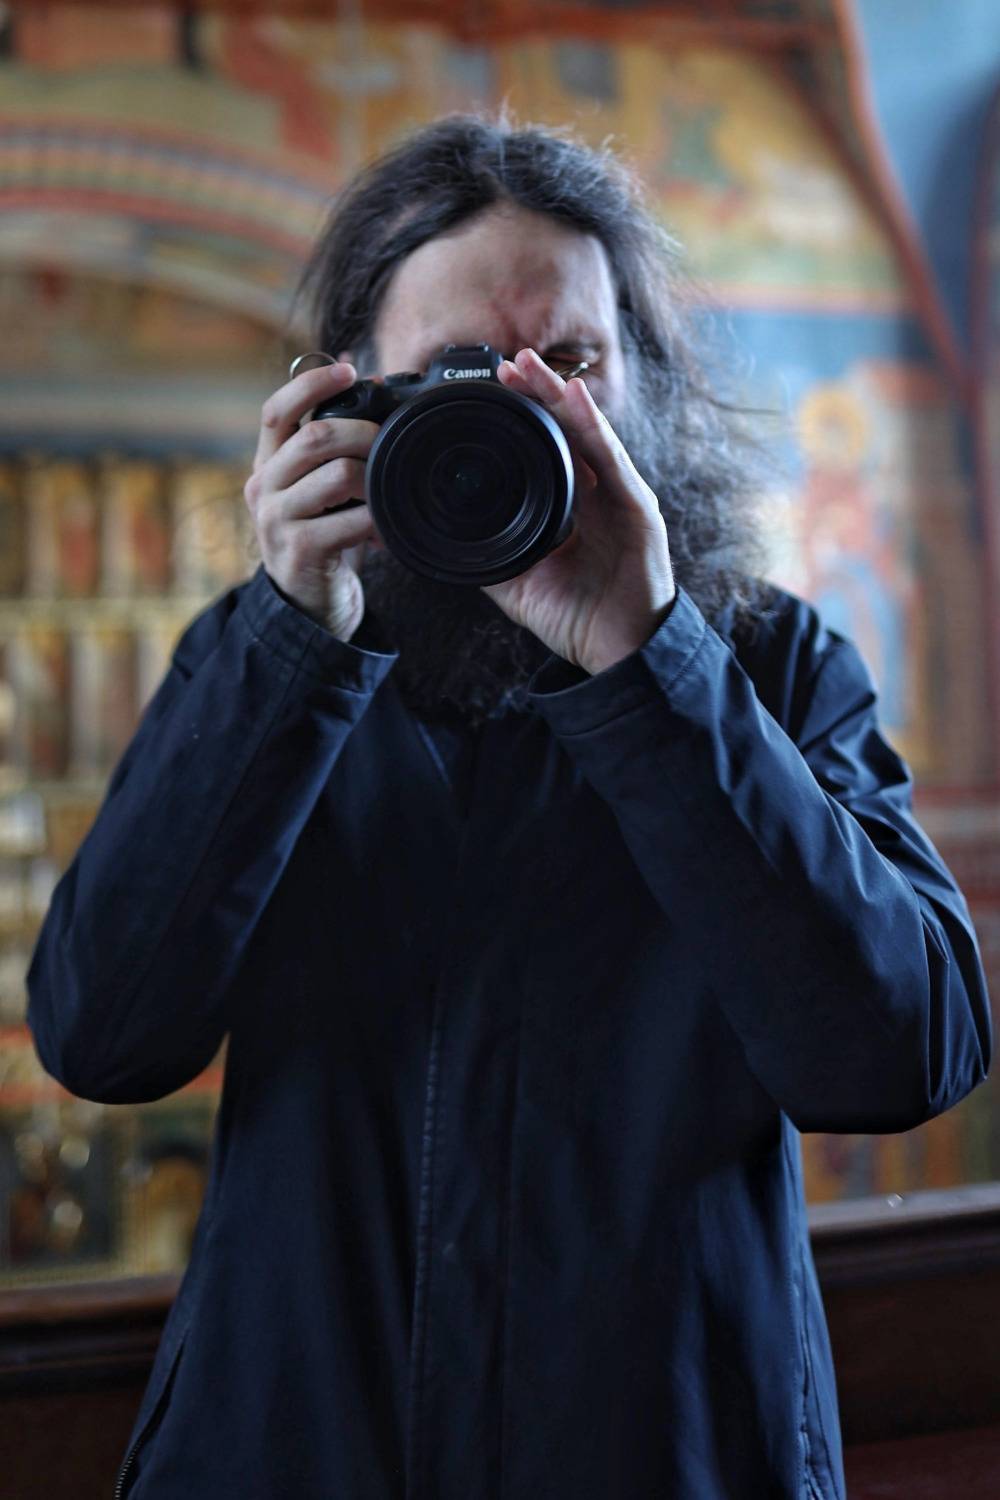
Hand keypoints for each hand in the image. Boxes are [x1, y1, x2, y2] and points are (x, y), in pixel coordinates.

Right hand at [244, 361, 380, 640]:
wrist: (308, 604)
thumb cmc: (322, 537)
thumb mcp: (316, 489)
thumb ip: (328, 447)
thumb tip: (363, 384)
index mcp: (267, 465)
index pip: (276, 410)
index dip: (310, 384)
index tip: (348, 371)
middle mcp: (263, 487)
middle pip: (315, 437)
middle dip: (363, 432)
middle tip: (390, 442)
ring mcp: (276, 520)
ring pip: (337, 474)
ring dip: (374, 478)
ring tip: (387, 492)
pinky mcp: (298, 550)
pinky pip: (350, 520)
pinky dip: (377, 520)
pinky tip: (385, 529)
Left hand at [485, 348, 675, 674]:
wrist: (617, 651)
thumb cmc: (577, 617)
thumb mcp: (519, 580)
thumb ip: (488, 554)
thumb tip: (443, 538)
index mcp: (570, 506)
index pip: (545, 448)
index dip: (520, 417)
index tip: (490, 390)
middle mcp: (597, 494)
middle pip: (565, 430)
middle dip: (537, 393)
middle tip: (507, 361)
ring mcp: (618, 496)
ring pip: (586, 433)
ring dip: (559, 395)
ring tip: (531, 366)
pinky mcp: (637, 508)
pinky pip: (611, 460)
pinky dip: (592, 426)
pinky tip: (573, 397)